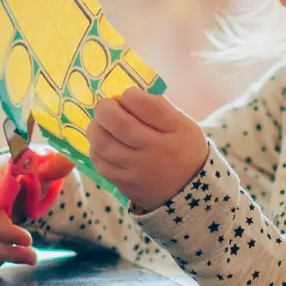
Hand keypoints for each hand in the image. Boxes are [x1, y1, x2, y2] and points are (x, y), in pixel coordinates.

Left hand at [87, 89, 208, 211]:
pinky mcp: (125, 185)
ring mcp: (138, 171)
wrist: (189, 189)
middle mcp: (156, 152)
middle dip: (105, 108)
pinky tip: (102, 143)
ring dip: (95, 127)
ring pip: (103, 144)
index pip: (146, 106)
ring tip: (100, 123)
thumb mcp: (183, 124)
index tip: (128, 96)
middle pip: (119, 124)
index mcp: (175, 132)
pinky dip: (95, 148)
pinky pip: (100, 163)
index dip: (130, 95)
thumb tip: (126, 95)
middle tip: (105, 106)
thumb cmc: (183, 148)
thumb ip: (158, 107)